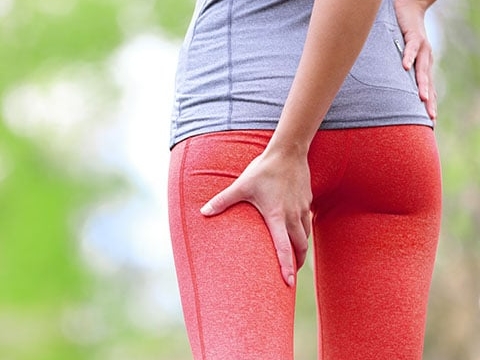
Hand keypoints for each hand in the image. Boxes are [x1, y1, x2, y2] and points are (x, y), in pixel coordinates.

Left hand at [200, 148, 311, 286]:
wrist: (288, 152)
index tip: (288, 284)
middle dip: (297, 264)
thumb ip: (223, 200)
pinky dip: (303, 233)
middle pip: (300, 247)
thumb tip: (203, 212)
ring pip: (306, 237)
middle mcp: (292, 216)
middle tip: (291, 275)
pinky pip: (307, 223)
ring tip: (295, 258)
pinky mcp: (307, 202)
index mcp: (276, 216)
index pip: (283, 248)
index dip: (286, 267)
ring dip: (301, 249)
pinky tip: (296, 232)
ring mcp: (302, 209)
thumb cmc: (264, 169)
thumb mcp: (241, 185)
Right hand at [394, 0, 436, 119]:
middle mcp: (426, 60)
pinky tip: (404, 66)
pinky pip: (411, 48)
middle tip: (430, 117)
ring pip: (422, 69)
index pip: (429, 89)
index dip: (430, 105)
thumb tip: (386, 91)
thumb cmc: (402, 36)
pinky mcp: (414, 36)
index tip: (431, 122)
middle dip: (429, 101)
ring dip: (422, 83)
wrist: (408, 9)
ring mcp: (422, 48)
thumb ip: (397, 74)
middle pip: (428, 84)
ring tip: (421, 98)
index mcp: (423, 67)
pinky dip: (408, 56)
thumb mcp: (401, 58)